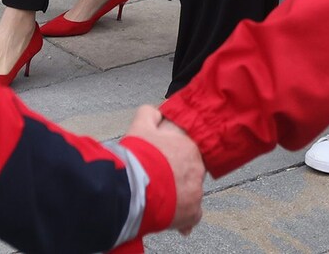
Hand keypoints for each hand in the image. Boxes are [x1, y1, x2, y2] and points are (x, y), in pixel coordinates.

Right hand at [126, 105, 203, 234]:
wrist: (130, 190)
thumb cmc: (135, 159)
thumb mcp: (139, 126)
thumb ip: (149, 114)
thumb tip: (157, 111)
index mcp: (188, 145)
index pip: (187, 148)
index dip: (174, 154)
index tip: (165, 161)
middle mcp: (197, 167)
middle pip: (190, 170)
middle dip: (176, 175)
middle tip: (159, 180)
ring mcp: (196, 190)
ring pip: (191, 192)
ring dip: (179, 195)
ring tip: (160, 200)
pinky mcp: (192, 212)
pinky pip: (193, 214)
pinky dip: (183, 217)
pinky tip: (170, 217)